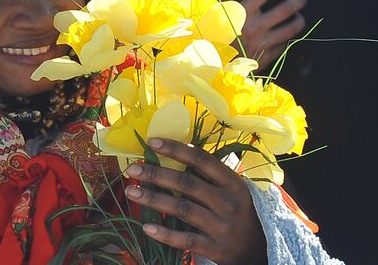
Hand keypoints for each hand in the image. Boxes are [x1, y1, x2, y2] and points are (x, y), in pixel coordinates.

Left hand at [124, 138, 265, 264]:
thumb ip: (209, 175)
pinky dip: (166, 234)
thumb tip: (175, 153)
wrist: (261, 250)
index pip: (202, 160)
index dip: (176, 149)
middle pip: (187, 184)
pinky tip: (147, 226)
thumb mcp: (233, 190)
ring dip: (154, 199)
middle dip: (157, 174)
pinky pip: (186, 239)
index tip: (153, 142)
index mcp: (232, 183)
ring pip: (182, 209)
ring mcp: (221, 226)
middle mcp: (227, 202)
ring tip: (132, 192)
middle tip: (133, 169)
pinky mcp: (215, 248)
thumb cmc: (240, 212)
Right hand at [219, 0, 306, 69]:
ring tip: (299, 17)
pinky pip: (283, 46)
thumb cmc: (213, 36)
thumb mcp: (215, 13)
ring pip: (290, 29)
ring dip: (299, 21)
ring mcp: (262, 42)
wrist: (212, 64)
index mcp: (242, 12)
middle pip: (285, 9)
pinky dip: (286, 40)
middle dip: (298, 1)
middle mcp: (255, 26)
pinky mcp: (266, 57)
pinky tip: (286, 36)